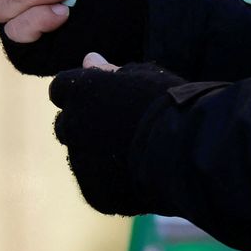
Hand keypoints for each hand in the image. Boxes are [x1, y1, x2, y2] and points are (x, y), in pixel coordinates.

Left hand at [49, 56, 184, 214]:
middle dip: (83, 125)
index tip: (100, 100)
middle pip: (65, 124)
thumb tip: (88, 58)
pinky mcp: (94, 191)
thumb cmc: (171, 105)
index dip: (79, 95)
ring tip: (136, 155)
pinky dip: (112, 182)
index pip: (60, 89)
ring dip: (96, 155)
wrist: (190, 152)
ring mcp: (80, 161)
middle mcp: (71, 124)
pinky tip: (140, 178)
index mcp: (78, 91)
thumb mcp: (142, 77)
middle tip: (120, 130)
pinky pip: (96, 184)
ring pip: (79, 156)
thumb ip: (109, 71)